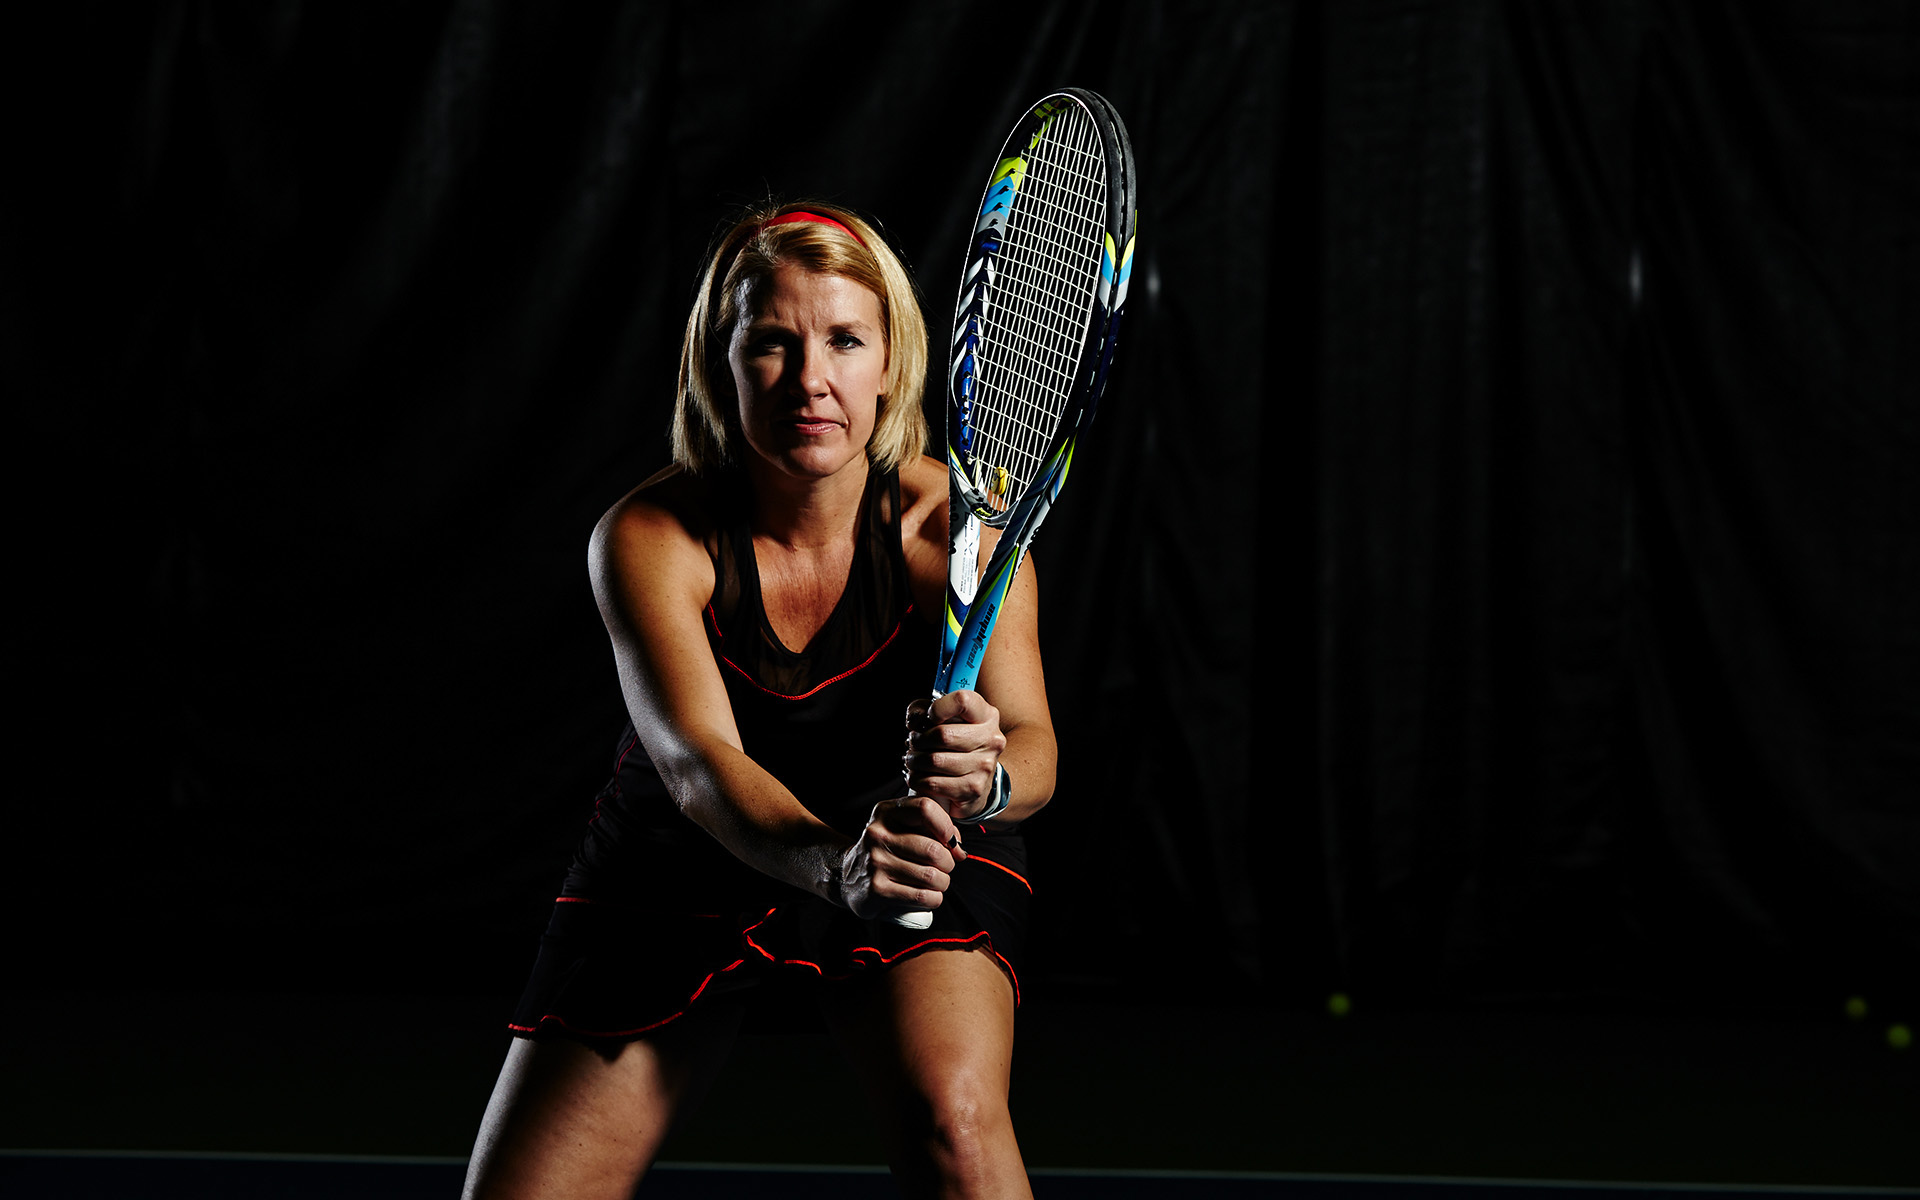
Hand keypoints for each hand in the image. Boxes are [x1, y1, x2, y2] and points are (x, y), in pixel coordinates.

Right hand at [836, 796, 966, 918]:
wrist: (847, 877)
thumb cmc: (886, 850)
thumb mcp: (900, 826)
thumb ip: (930, 826)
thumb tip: (958, 848)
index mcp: (886, 812)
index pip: (926, 808)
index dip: (947, 827)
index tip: (951, 843)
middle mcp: (878, 834)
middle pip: (934, 850)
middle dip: (949, 863)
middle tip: (945, 867)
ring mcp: (876, 862)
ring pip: (932, 876)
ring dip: (943, 883)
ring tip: (937, 882)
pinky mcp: (877, 889)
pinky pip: (922, 896)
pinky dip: (934, 899)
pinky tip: (929, 895)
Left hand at [903, 691, 1005, 821]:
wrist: (978, 776)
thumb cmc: (955, 740)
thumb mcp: (942, 717)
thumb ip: (923, 710)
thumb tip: (914, 722)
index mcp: (986, 715)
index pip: (962, 701)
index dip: (937, 708)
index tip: (928, 718)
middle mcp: (991, 739)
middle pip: (942, 735)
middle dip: (918, 740)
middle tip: (913, 743)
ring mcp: (985, 766)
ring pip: (935, 760)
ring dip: (914, 761)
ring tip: (913, 760)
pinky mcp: (974, 788)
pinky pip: (934, 783)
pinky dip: (918, 780)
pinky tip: (918, 776)